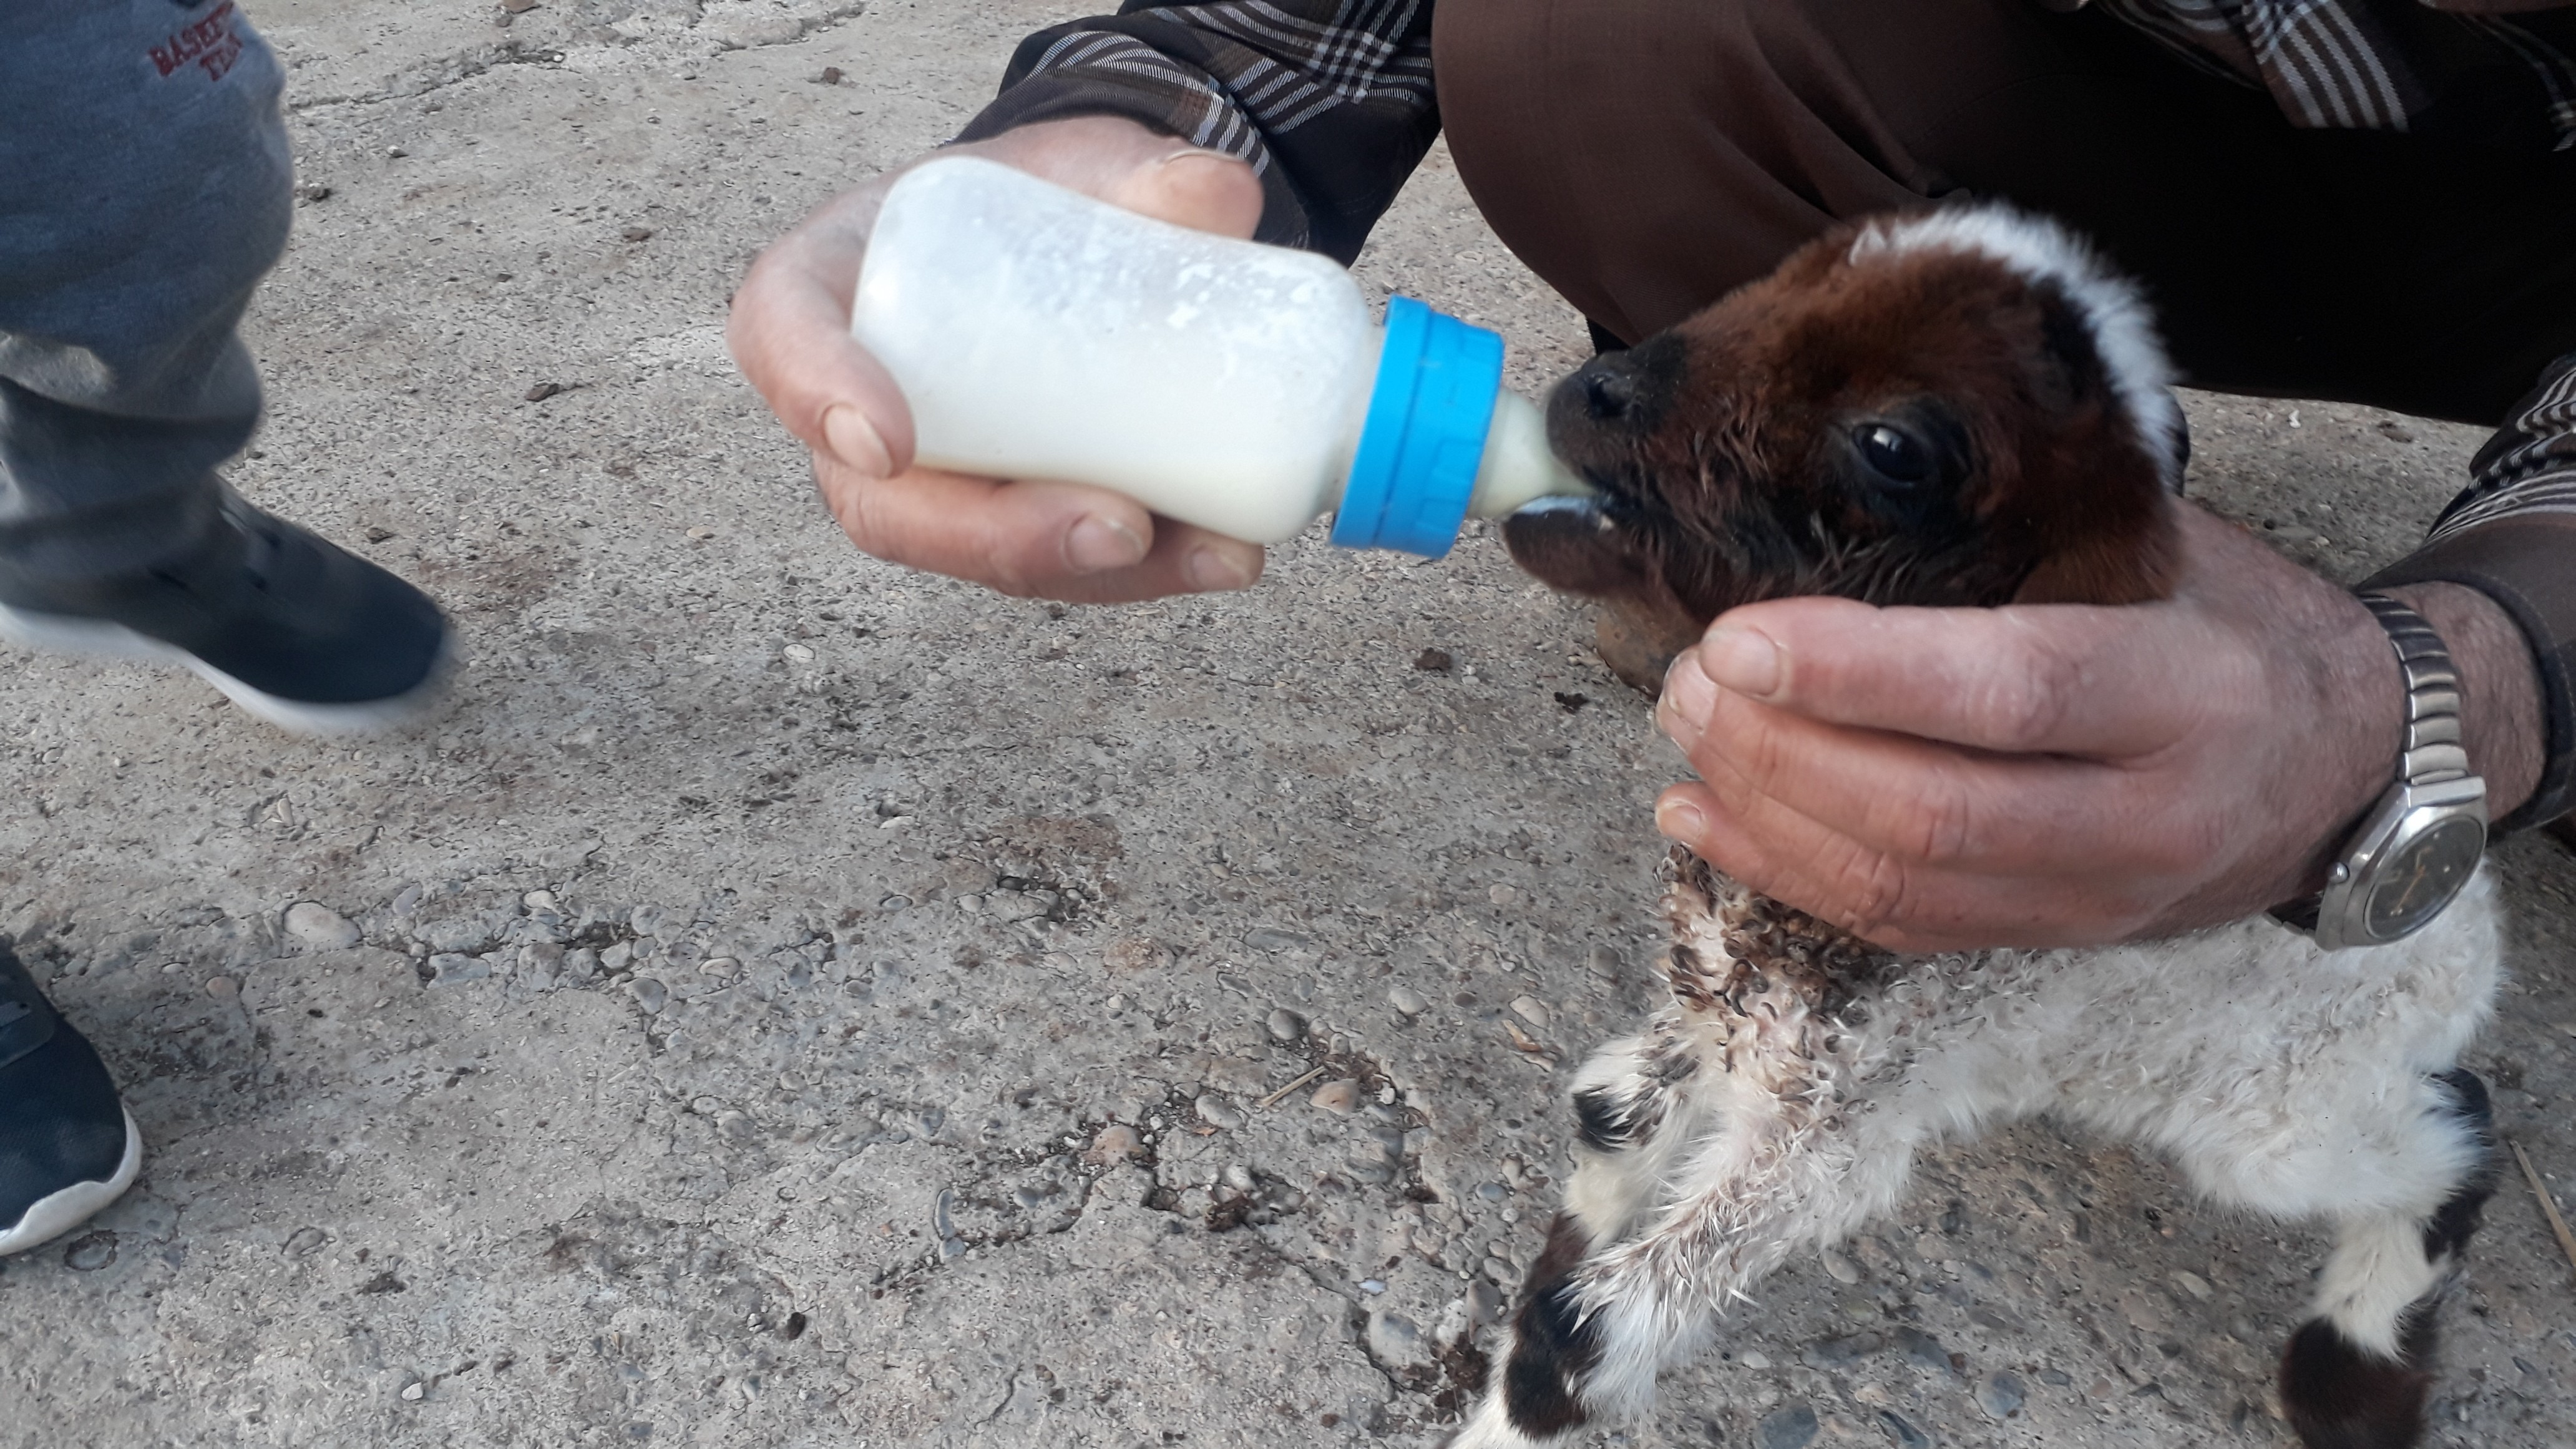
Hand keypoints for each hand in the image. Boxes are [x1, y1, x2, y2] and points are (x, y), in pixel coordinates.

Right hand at [727, 116, 1268, 601]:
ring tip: (1210, 553)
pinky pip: (1063, 559)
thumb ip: (1140, 168)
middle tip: (1116, 527)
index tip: (889, 442)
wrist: (1077, 233)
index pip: (781, 339)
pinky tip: (1228, 552)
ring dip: (1096, 573)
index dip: (815, 396)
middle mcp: (863, 404)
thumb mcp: (1083, 159)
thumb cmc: (1039, 192)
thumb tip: (1217, 195)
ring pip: (987, 553)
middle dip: (1000, 536)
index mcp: (830, 284)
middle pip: (890, 505)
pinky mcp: (1019, 512)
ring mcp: (941, 477)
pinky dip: (1148, 569)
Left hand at [1650, 504, 2545, 951]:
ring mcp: (2101, 898)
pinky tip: (1706, 819)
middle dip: (1780, 754)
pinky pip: (1902, 929)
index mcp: (2184, 693)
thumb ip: (2029, 534)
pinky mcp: (2057, 939)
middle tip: (1687, 685)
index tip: (1736, 638)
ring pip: (1902, 888)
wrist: (2353, 759)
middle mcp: (2147, 814)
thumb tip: (1831, 494)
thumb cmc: (2233, 624)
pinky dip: (1788, 876)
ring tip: (1685, 738)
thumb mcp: (2163, 550)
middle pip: (1930, 814)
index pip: (2004, 693)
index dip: (1856, 674)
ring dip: (1766, 818)